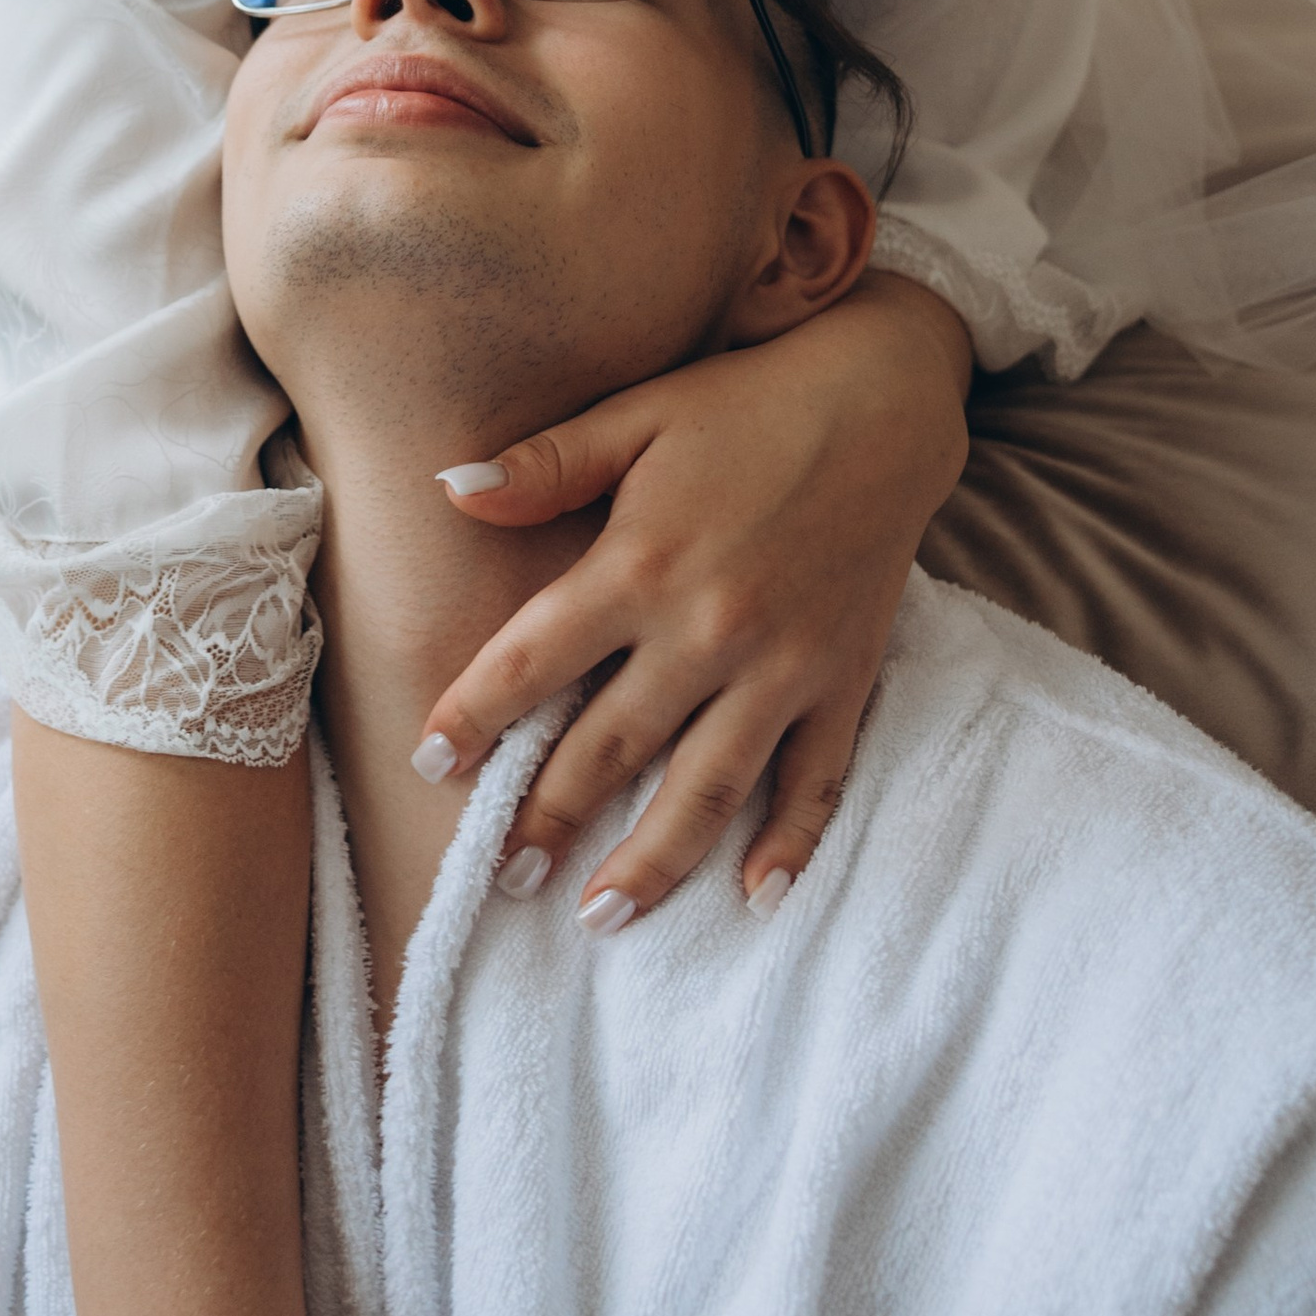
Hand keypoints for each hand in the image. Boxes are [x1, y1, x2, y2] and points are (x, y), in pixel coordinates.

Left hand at [422, 271, 972, 922]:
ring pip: (706, 787)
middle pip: (611, 746)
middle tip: (502, 874)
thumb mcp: (635, 415)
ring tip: (599, 917)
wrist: (885, 397)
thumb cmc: (745, 404)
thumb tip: (450, 489)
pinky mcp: (842, 680)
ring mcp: (781, 666)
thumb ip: (544, 465)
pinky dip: (789, 841)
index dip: (474, 715)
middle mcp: (708, 630)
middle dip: (549, 815)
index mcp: (640, 564)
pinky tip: (755, 895)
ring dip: (652, 861)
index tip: (429, 765)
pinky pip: (815, 779)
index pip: (533, 659)